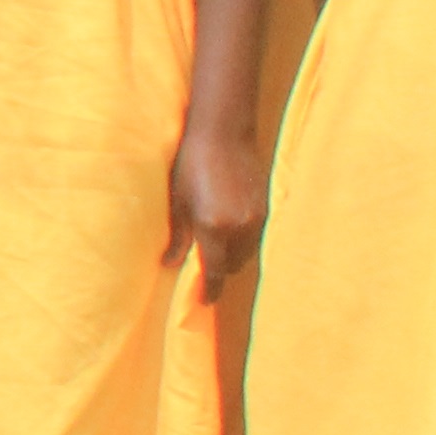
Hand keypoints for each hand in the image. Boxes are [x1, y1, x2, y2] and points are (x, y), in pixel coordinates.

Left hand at [164, 120, 264, 295]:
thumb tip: (169, 264)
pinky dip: (244, 241)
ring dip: (234, 256)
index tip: (205, 301)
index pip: (215, 272)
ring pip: (247, 252)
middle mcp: (240, 227)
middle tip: (206, 269)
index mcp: (214, 228)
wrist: (223, 133)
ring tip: (217, 248)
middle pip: (234, 265)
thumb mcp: (178, 201)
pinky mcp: (266, 207)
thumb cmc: (190, 164)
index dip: (211, 290)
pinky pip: (256, 236)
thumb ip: (177, 237)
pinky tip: (230, 229)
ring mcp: (257, 218)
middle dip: (221, 270)